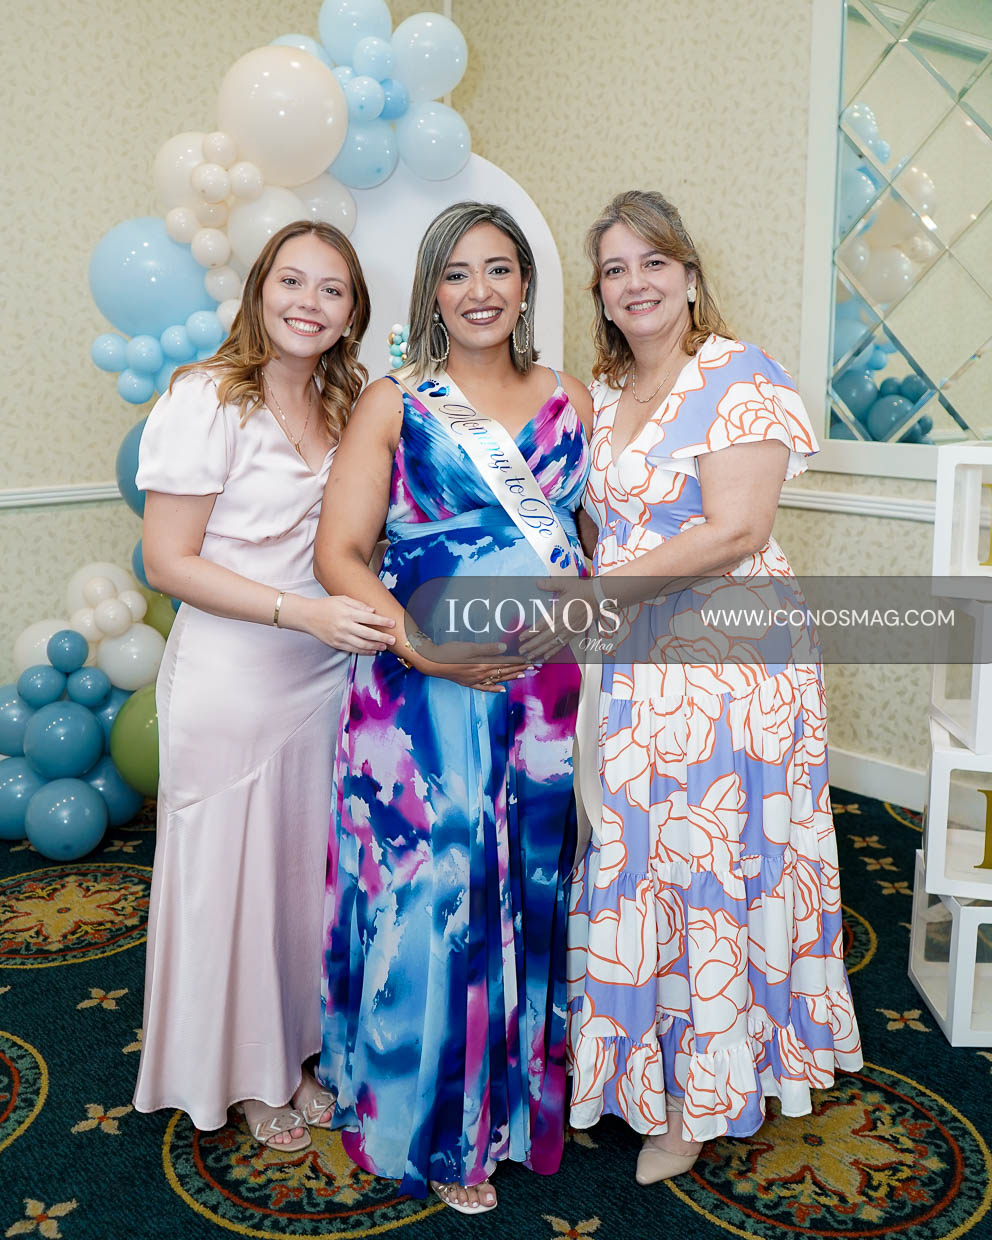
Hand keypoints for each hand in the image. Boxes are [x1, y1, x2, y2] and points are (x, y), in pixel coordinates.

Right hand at [305, 595, 395, 652]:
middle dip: (382, 637)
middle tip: (393, 639)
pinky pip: (353, 649)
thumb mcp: (342, 599)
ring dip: (375, 646)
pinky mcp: (337, 644)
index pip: (369, 618)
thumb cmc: (326, 605)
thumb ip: (358, 605)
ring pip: (362, 644)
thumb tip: (373, 611)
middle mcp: (344, 626)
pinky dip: (365, 651)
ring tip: (385, 646)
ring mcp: (340, 637)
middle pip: (367, 634)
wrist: (307, 616)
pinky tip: (373, 650)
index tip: (393, 623)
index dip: (382, 621)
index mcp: (347, 613)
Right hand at [414, 639, 528, 693]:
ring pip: (497, 679)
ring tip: (522, 676)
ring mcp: (475, 680)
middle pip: (504, 671)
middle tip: (533, 668)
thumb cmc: (449, 652)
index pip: (505, 662)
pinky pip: (484, 688)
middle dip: (519, 669)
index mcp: (482, 664)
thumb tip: (505, 648)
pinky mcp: (468, 682)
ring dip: (511, 677)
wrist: (432, 662)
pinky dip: (494, 689)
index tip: (530, 660)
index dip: (518, 661)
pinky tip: (502, 689)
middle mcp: (481, 674)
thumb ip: (487, 649)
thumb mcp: (469, 647)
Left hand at [517, 577, 597, 662]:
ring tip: (529, 657)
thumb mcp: (565, 584)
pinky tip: (545, 657)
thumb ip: (550, 584)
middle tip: (521, 651)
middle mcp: (562, 623)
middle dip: (532, 645)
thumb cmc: (580, 590)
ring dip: (540, 651)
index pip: (541, 625)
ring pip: (552, 644)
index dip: (530, 632)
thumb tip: (538, 583)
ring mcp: (568, 630)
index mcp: (558, 611)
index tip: (521, 637)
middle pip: (544, 637)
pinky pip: (561, 645)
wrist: (597, 598)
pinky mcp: (574, 634)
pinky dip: (553, 652)